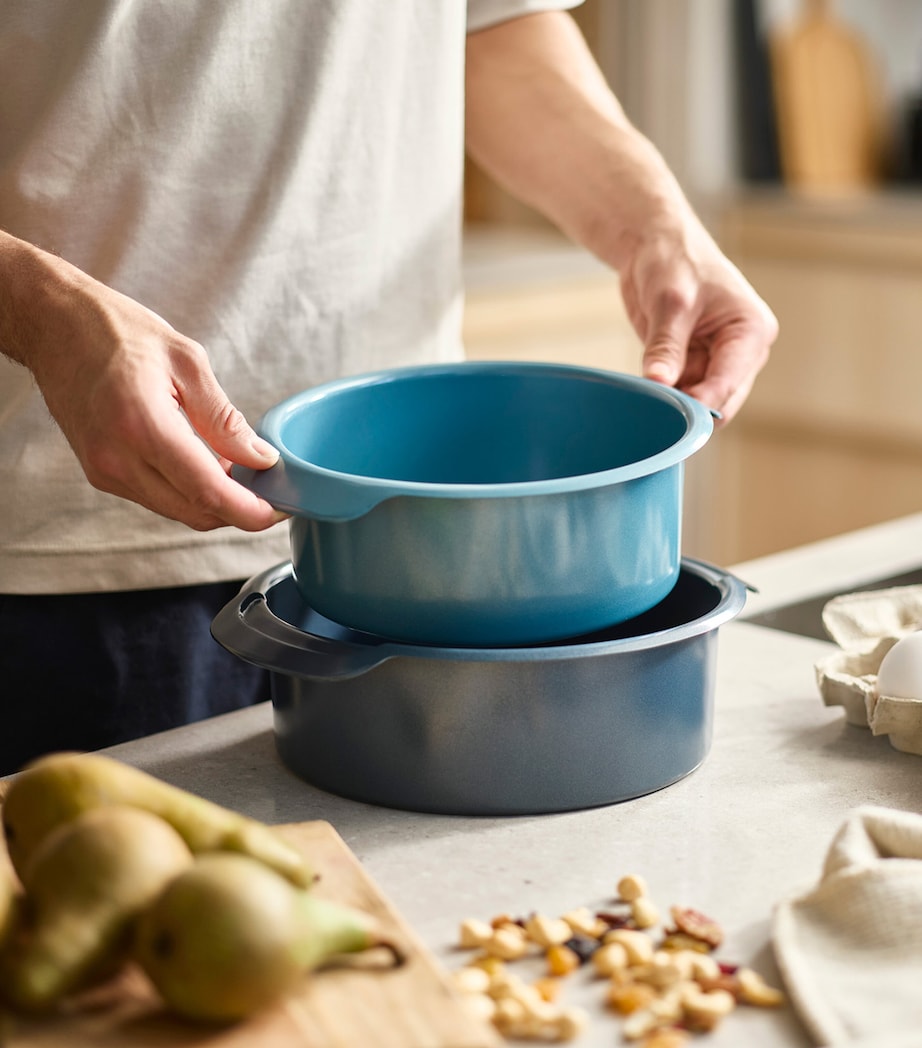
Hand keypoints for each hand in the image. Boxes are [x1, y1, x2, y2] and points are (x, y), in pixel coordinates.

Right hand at [6, 241, 284, 530]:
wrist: (53, 325)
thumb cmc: (115, 331)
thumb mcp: (187, 361)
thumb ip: (224, 418)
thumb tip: (260, 458)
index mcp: (142, 425)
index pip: (206, 490)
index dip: (249, 510)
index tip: (279, 508)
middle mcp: (117, 458)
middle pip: (194, 512)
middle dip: (239, 511)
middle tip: (271, 491)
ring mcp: (105, 471)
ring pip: (178, 511)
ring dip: (215, 503)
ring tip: (243, 476)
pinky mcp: (101, 474)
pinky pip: (158, 498)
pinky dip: (189, 492)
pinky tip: (209, 469)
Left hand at [617, 222, 777, 424]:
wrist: (656, 246)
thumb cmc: (675, 260)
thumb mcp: (670, 301)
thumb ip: (666, 345)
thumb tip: (659, 382)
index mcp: (751, 330)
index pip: (730, 380)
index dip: (704, 403)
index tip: (677, 419)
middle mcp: (742, 351)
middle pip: (721, 401)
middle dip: (692, 409)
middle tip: (656, 413)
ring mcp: (717, 361)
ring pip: (700, 403)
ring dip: (675, 406)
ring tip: (647, 401)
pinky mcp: (693, 365)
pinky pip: (681, 393)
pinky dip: (664, 398)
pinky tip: (645, 396)